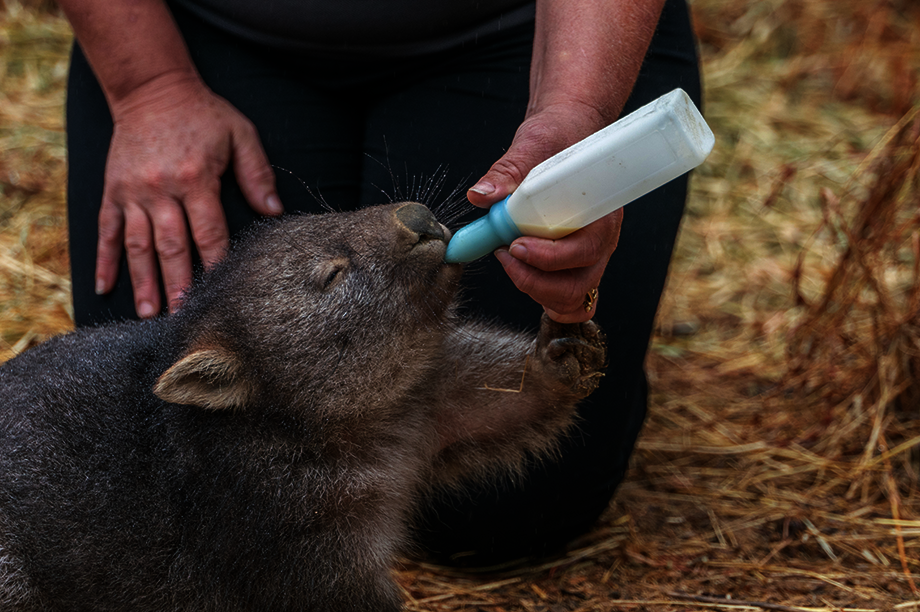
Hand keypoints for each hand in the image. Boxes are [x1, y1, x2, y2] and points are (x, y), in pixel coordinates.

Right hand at [96, 72, 281, 317]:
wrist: (151, 88)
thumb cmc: (204, 114)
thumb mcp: (240, 134)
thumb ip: (257, 174)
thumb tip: (274, 212)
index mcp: (195, 178)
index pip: (209, 231)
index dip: (216, 262)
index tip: (222, 291)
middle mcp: (161, 189)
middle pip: (172, 245)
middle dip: (178, 284)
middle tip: (183, 317)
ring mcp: (133, 192)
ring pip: (137, 244)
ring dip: (143, 281)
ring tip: (147, 313)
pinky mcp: (113, 190)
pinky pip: (107, 230)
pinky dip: (104, 259)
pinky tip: (103, 286)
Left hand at [468, 104, 622, 322]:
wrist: (568, 134)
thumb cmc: (558, 138)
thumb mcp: (532, 145)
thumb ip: (506, 172)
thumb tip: (481, 196)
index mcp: (600, 211)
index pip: (585, 251)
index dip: (549, 257)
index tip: (515, 244)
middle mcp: (601, 240)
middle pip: (577, 285)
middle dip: (534, 279)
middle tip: (505, 254)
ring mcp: (591, 257)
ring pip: (572, 297)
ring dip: (536, 289)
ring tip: (510, 260)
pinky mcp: (578, 266)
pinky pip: (570, 299)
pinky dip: (547, 299)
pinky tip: (524, 276)